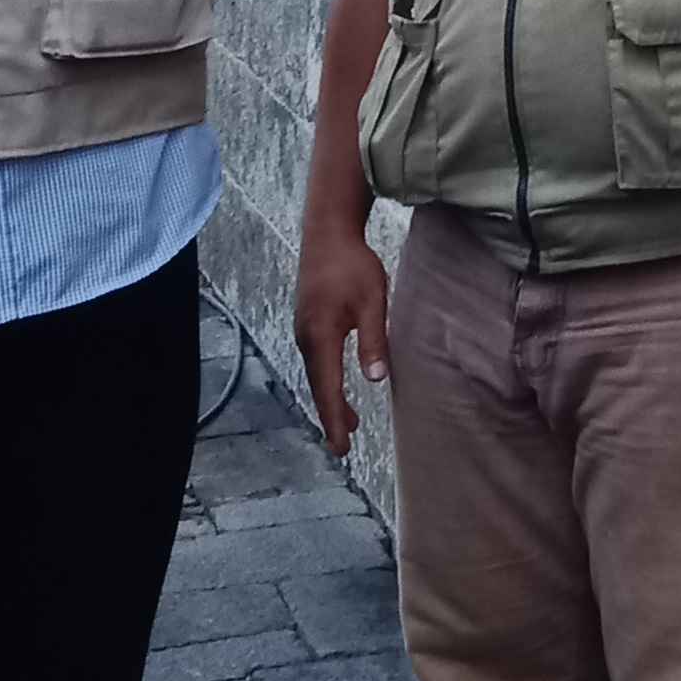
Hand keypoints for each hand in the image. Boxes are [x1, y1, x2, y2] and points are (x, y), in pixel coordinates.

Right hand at [293, 211, 390, 459]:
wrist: (327, 233)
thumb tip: (376, 379)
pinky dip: (326, 379)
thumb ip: (374, 340)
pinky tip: (336, 382)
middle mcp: (306, 339)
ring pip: (317, 374)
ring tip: (348, 421)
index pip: (328, 389)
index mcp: (321, 338)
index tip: (341, 447)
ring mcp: (303, 331)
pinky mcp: (307, 323)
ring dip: (330, 398)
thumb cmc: (352, 266)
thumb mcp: (372, 301)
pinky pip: (316, 360)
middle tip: (342, 446)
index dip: (335, 419)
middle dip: (331, 416)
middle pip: (318, 387)